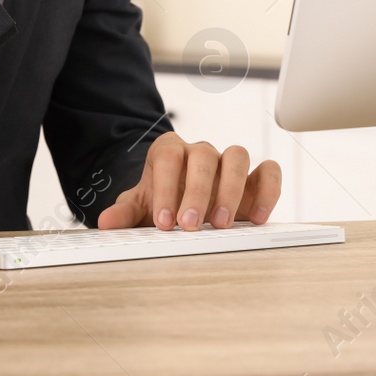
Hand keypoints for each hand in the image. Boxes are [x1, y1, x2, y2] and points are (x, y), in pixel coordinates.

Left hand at [97, 132, 281, 230]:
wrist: (184, 206)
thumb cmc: (163, 204)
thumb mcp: (140, 207)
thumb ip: (126, 213)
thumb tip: (106, 222)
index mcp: (169, 151)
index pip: (167, 158)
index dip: (166, 188)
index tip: (165, 222)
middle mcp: (200, 152)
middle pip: (202, 156)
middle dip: (197, 191)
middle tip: (191, 225)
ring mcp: (229, 162)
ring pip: (237, 156)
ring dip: (230, 189)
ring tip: (221, 224)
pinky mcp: (255, 177)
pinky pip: (269, 171)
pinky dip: (267, 191)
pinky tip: (256, 218)